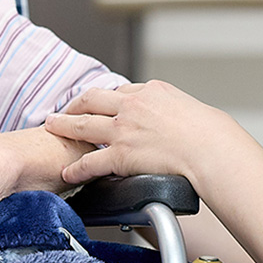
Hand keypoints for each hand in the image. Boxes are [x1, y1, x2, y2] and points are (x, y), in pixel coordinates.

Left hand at [44, 80, 226, 185]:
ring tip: (51, 128)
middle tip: (62, 110)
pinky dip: (76, 167)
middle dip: (73, 105)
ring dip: (62, 126)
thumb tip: (168, 114)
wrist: (211, 150)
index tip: (95, 103)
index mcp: (149, 91)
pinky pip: (90, 161)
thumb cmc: (208, 133)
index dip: (103, 99)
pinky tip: (67, 171)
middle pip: (91, 99)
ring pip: (82, 124)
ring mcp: (124, 129)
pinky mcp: (121, 154)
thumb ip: (168, 106)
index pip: (118, 91)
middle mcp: (132, 106)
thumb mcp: (186, 106)